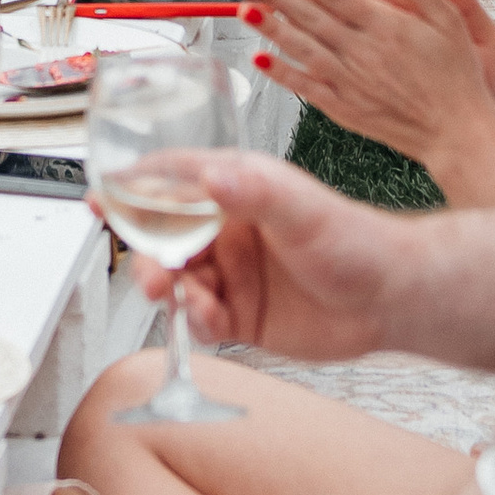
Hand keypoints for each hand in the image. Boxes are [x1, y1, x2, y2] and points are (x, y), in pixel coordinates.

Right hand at [127, 148, 409, 360]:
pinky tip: (210, 318)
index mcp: (238, 190)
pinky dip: (195, 320)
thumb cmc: (358, 241)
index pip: (173, 180)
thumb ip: (255, 192)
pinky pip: (199, 319)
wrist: (392, 300)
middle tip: (150, 272)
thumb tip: (211, 174)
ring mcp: (233, 273)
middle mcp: (229, 230)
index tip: (102, 196)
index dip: (133, 187)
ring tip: (176, 297)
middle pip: (165, 237)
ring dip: (168, 289)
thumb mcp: (303, 210)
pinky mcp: (241, 314)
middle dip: (147, 253)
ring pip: (177, 280)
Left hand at [235, 0, 494, 203]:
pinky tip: (260, 59)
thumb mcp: (451, 21)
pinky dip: (282, 73)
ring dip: (271, 29)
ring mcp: (351, 81)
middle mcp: (363, 52)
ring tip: (243, 9)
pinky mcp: (345, 108)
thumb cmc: (457, 75)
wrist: (458, 133)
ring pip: (303, 48)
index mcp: (386, 26)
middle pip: (310, 16)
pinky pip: (307, 87)